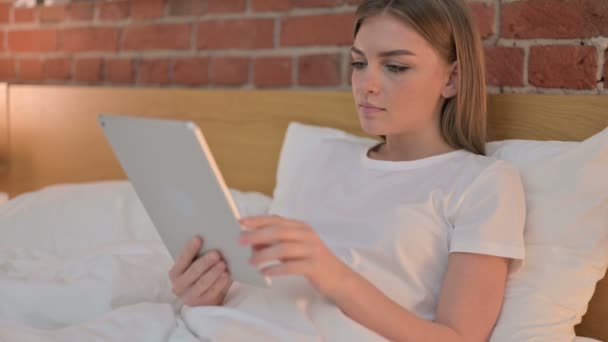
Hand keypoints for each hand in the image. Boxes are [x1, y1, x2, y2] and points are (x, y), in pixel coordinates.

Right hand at [168, 236, 232, 306]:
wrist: (206, 298)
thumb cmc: (202, 275)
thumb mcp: (197, 265)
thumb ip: (201, 255)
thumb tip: (214, 239)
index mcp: (175, 272)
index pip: (182, 258)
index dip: (190, 248)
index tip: (198, 238)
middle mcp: (179, 285)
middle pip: (193, 271)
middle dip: (205, 261)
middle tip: (216, 253)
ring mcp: (189, 296)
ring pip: (202, 283)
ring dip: (213, 272)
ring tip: (223, 264)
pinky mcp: (202, 304)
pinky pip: (212, 292)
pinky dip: (220, 283)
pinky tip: (227, 275)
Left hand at [238, 215, 352, 299]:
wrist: (339, 278)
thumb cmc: (312, 262)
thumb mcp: (293, 249)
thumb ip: (275, 243)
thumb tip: (251, 241)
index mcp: (301, 227)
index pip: (277, 220)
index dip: (258, 220)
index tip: (241, 221)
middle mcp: (307, 235)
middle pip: (278, 232)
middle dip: (257, 235)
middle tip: (240, 240)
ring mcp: (312, 250)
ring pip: (284, 248)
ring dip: (264, 254)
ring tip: (250, 261)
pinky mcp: (314, 266)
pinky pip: (291, 266)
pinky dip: (276, 269)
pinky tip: (265, 272)